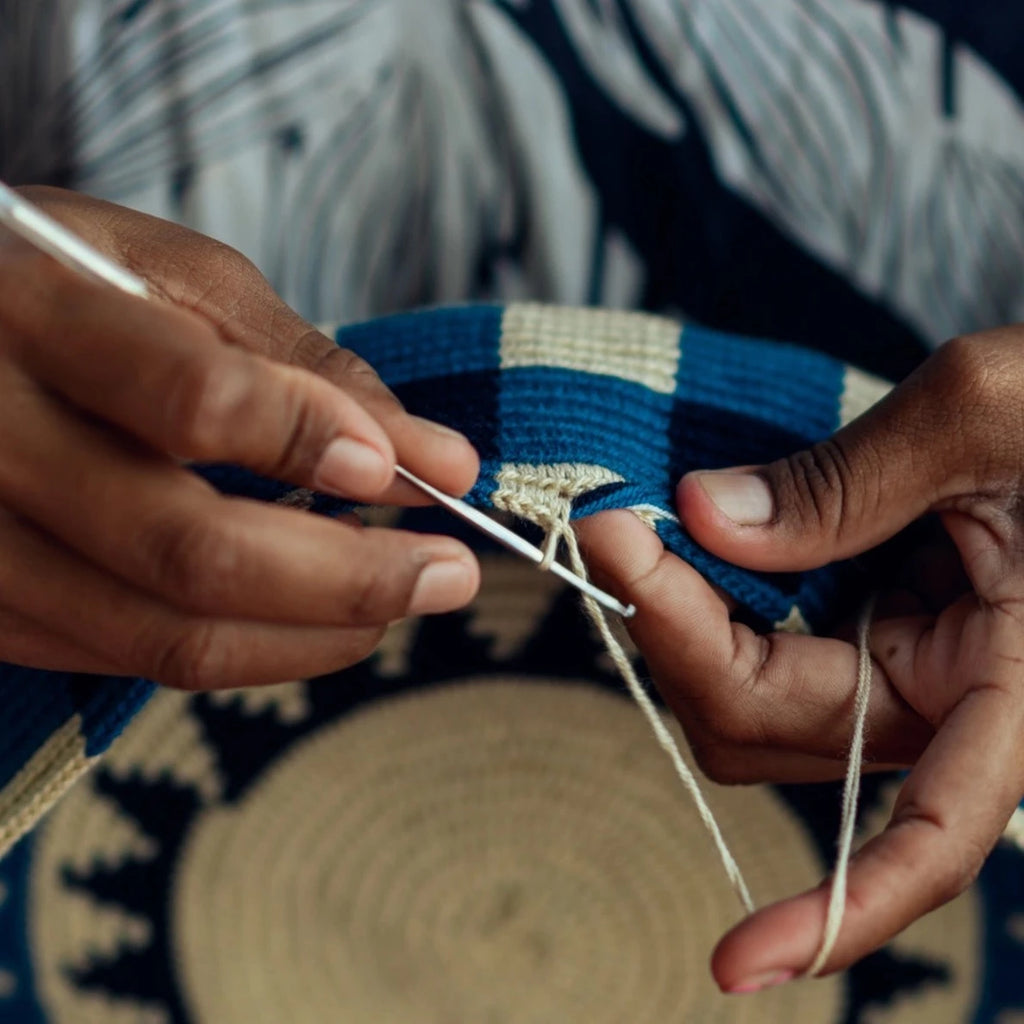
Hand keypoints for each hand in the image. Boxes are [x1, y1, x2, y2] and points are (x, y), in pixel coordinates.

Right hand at [0, 187, 479, 687]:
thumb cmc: (63, 282)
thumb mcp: (173, 276)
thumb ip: (299, 361)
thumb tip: (431, 458)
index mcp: (32, 314)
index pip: (192, 398)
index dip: (314, 443)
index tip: (417, 472)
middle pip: (190, 550)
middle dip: (351, 578)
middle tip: (451, 575)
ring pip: (166, 634)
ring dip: (313, 633)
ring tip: (399, 597)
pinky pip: (135, 659)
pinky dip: (248, 647)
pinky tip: (310, 613)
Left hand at [578, 327, 1023, 989]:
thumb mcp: (980, 416)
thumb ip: (845, 484)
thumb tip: (706, 517)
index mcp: (1014, 683)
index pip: (931, 836)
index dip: (842, 910)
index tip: (733, 964)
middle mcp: (945, 693)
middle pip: (773, 724)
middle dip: (676, 640)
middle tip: (610, 528)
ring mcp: (894, 659)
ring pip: (748, 692)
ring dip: (678, 622)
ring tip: (634, 530)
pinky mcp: (862, 620)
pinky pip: (758, 640)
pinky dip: (704, 600)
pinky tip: (674, 544)